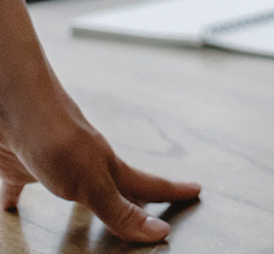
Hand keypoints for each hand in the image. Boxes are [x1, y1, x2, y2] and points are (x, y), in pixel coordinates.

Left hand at [0, 0, 199, 241]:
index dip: (172, 191)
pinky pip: (22, 186)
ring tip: (87, 219)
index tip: (196, 190)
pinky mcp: (22, 164)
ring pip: (76, 189)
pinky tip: (11, 206)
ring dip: (84, 205)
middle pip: (117, 187)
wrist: (10, 101)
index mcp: (108, 168)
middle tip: (153, 207)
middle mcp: (87, 165)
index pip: (148, 185)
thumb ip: (120, 209)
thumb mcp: (91, 183)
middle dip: (136, 199)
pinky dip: (18, 197)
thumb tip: (159, 231)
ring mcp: (55, 163)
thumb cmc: (52, 134)